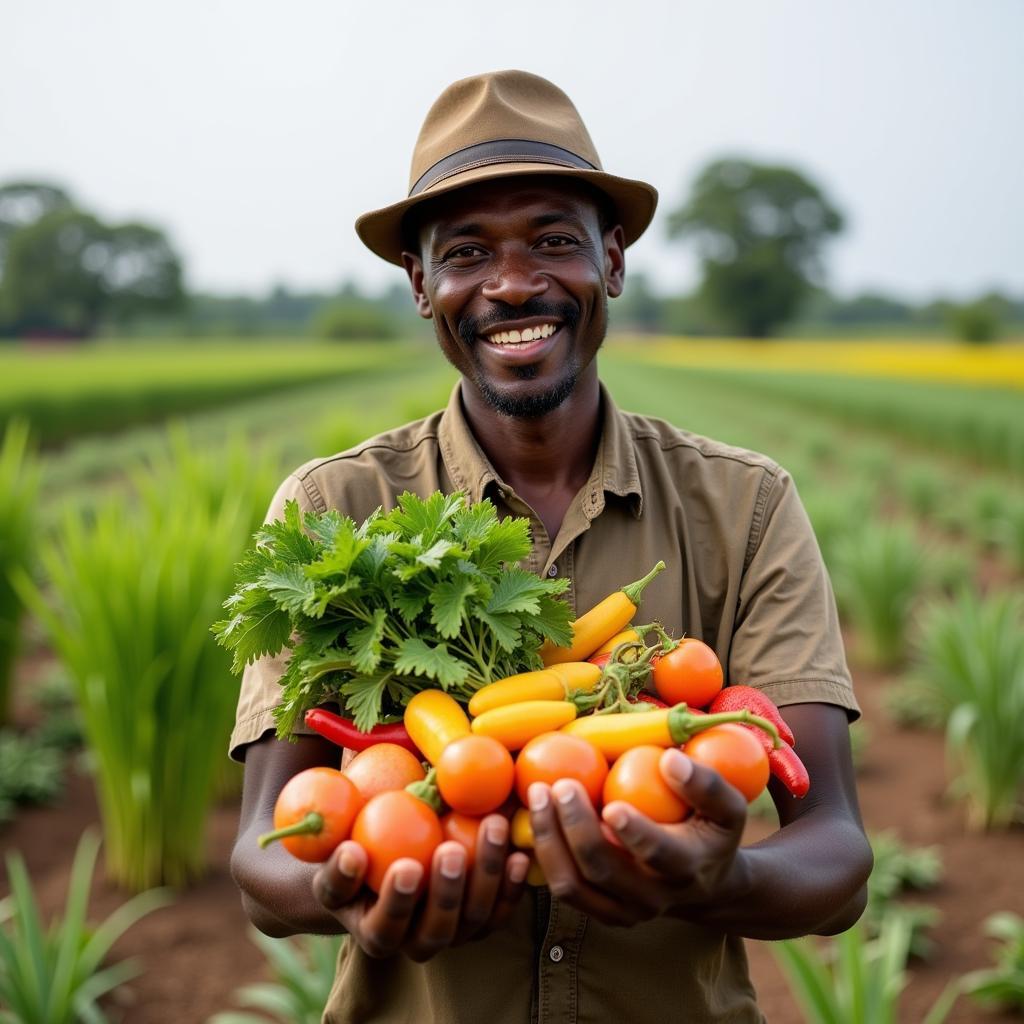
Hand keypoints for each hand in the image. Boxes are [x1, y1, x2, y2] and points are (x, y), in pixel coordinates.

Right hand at [311, 812, 529, 960]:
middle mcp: (417, 942)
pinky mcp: (481, 919)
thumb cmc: (352, 857)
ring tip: (491, 828)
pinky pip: (501, 908)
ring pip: (475, 919)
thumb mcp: (334, 862)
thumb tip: (352, 854)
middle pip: (438, 929)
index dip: (398, 902)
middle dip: (447, 890)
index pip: (387, 927)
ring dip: (486, 875)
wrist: (383, 864)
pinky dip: (512, 884)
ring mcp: (454, 933)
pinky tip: (518, 854)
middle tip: (451, 848)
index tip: (407, 866)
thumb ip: (338, 864)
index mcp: (377, 934)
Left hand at [528, 749, 748, 926]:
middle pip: (603, 868)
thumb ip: (706, 784)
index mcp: (686, 869)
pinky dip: (542, 854)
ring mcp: (622, 911)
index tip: (611, 804)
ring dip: (549, 839)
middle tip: (560, 785)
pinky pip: (562, 888)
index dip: (635, 833)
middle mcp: (652, 899)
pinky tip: (533, 816)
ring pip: (573, 884)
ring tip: (538, 794)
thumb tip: (669, 759)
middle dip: (576, 826)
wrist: (706, 885)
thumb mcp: (729, 807)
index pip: (658, 855)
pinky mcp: (599, 911)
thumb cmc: (713, 832)